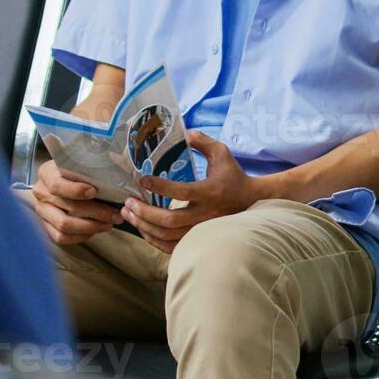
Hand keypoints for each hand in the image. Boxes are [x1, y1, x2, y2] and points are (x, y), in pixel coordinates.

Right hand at [29, 159, 121, 244]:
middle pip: (67, 207)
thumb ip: (89, 172)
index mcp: (47, 173)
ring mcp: (41, 211)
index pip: (57, 185)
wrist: (61, 181)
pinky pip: (61, 237)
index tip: (95, 192)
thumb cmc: (75, 172)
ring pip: (64, 226)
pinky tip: (95, 230)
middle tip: (115, 214)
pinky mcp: (45, 226)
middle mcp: (41, 193)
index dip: (76, 190)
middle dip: (96, 212)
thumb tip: (114, 182)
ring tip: (109, 224)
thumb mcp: (78, 165)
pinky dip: (81, 236)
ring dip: (91, 227)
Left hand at [126, 131, 262, 253]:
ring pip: (167, 236)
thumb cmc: (232, 175)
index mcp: (210, 192)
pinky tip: (142, 228)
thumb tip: (183, 131)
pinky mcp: (197, 238)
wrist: (250, 201)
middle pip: (170, 221)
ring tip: (128, 214)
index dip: (161, 187)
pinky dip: (153, 240)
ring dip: (144, 226)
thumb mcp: (221, 153)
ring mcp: (201, 230)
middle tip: (128, 203)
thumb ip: (201, 141)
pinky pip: (171, 246)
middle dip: (145, 212)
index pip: (182, 192)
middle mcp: (205, 214)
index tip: (143, 180)